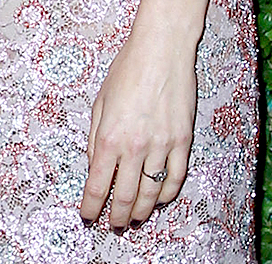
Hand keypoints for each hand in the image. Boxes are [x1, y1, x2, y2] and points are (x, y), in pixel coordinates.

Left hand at [80, 22, 195, 229]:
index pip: (97, 184)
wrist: (162, 49)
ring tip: (134, 218)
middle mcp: (136, 146)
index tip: (88, 215)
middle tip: (113, 223)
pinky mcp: (183, 141)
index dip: (91, 205)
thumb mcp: (100, 101)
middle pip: (125, 195)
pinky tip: (158, 200)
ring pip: (151, 193)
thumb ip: (96, 137)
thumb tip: (96, 166)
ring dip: (141, 211)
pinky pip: (175, 179)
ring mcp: (162, 146)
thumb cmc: (128, 69)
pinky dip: (166, 194)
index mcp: (110, 136)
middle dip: (116, 215)